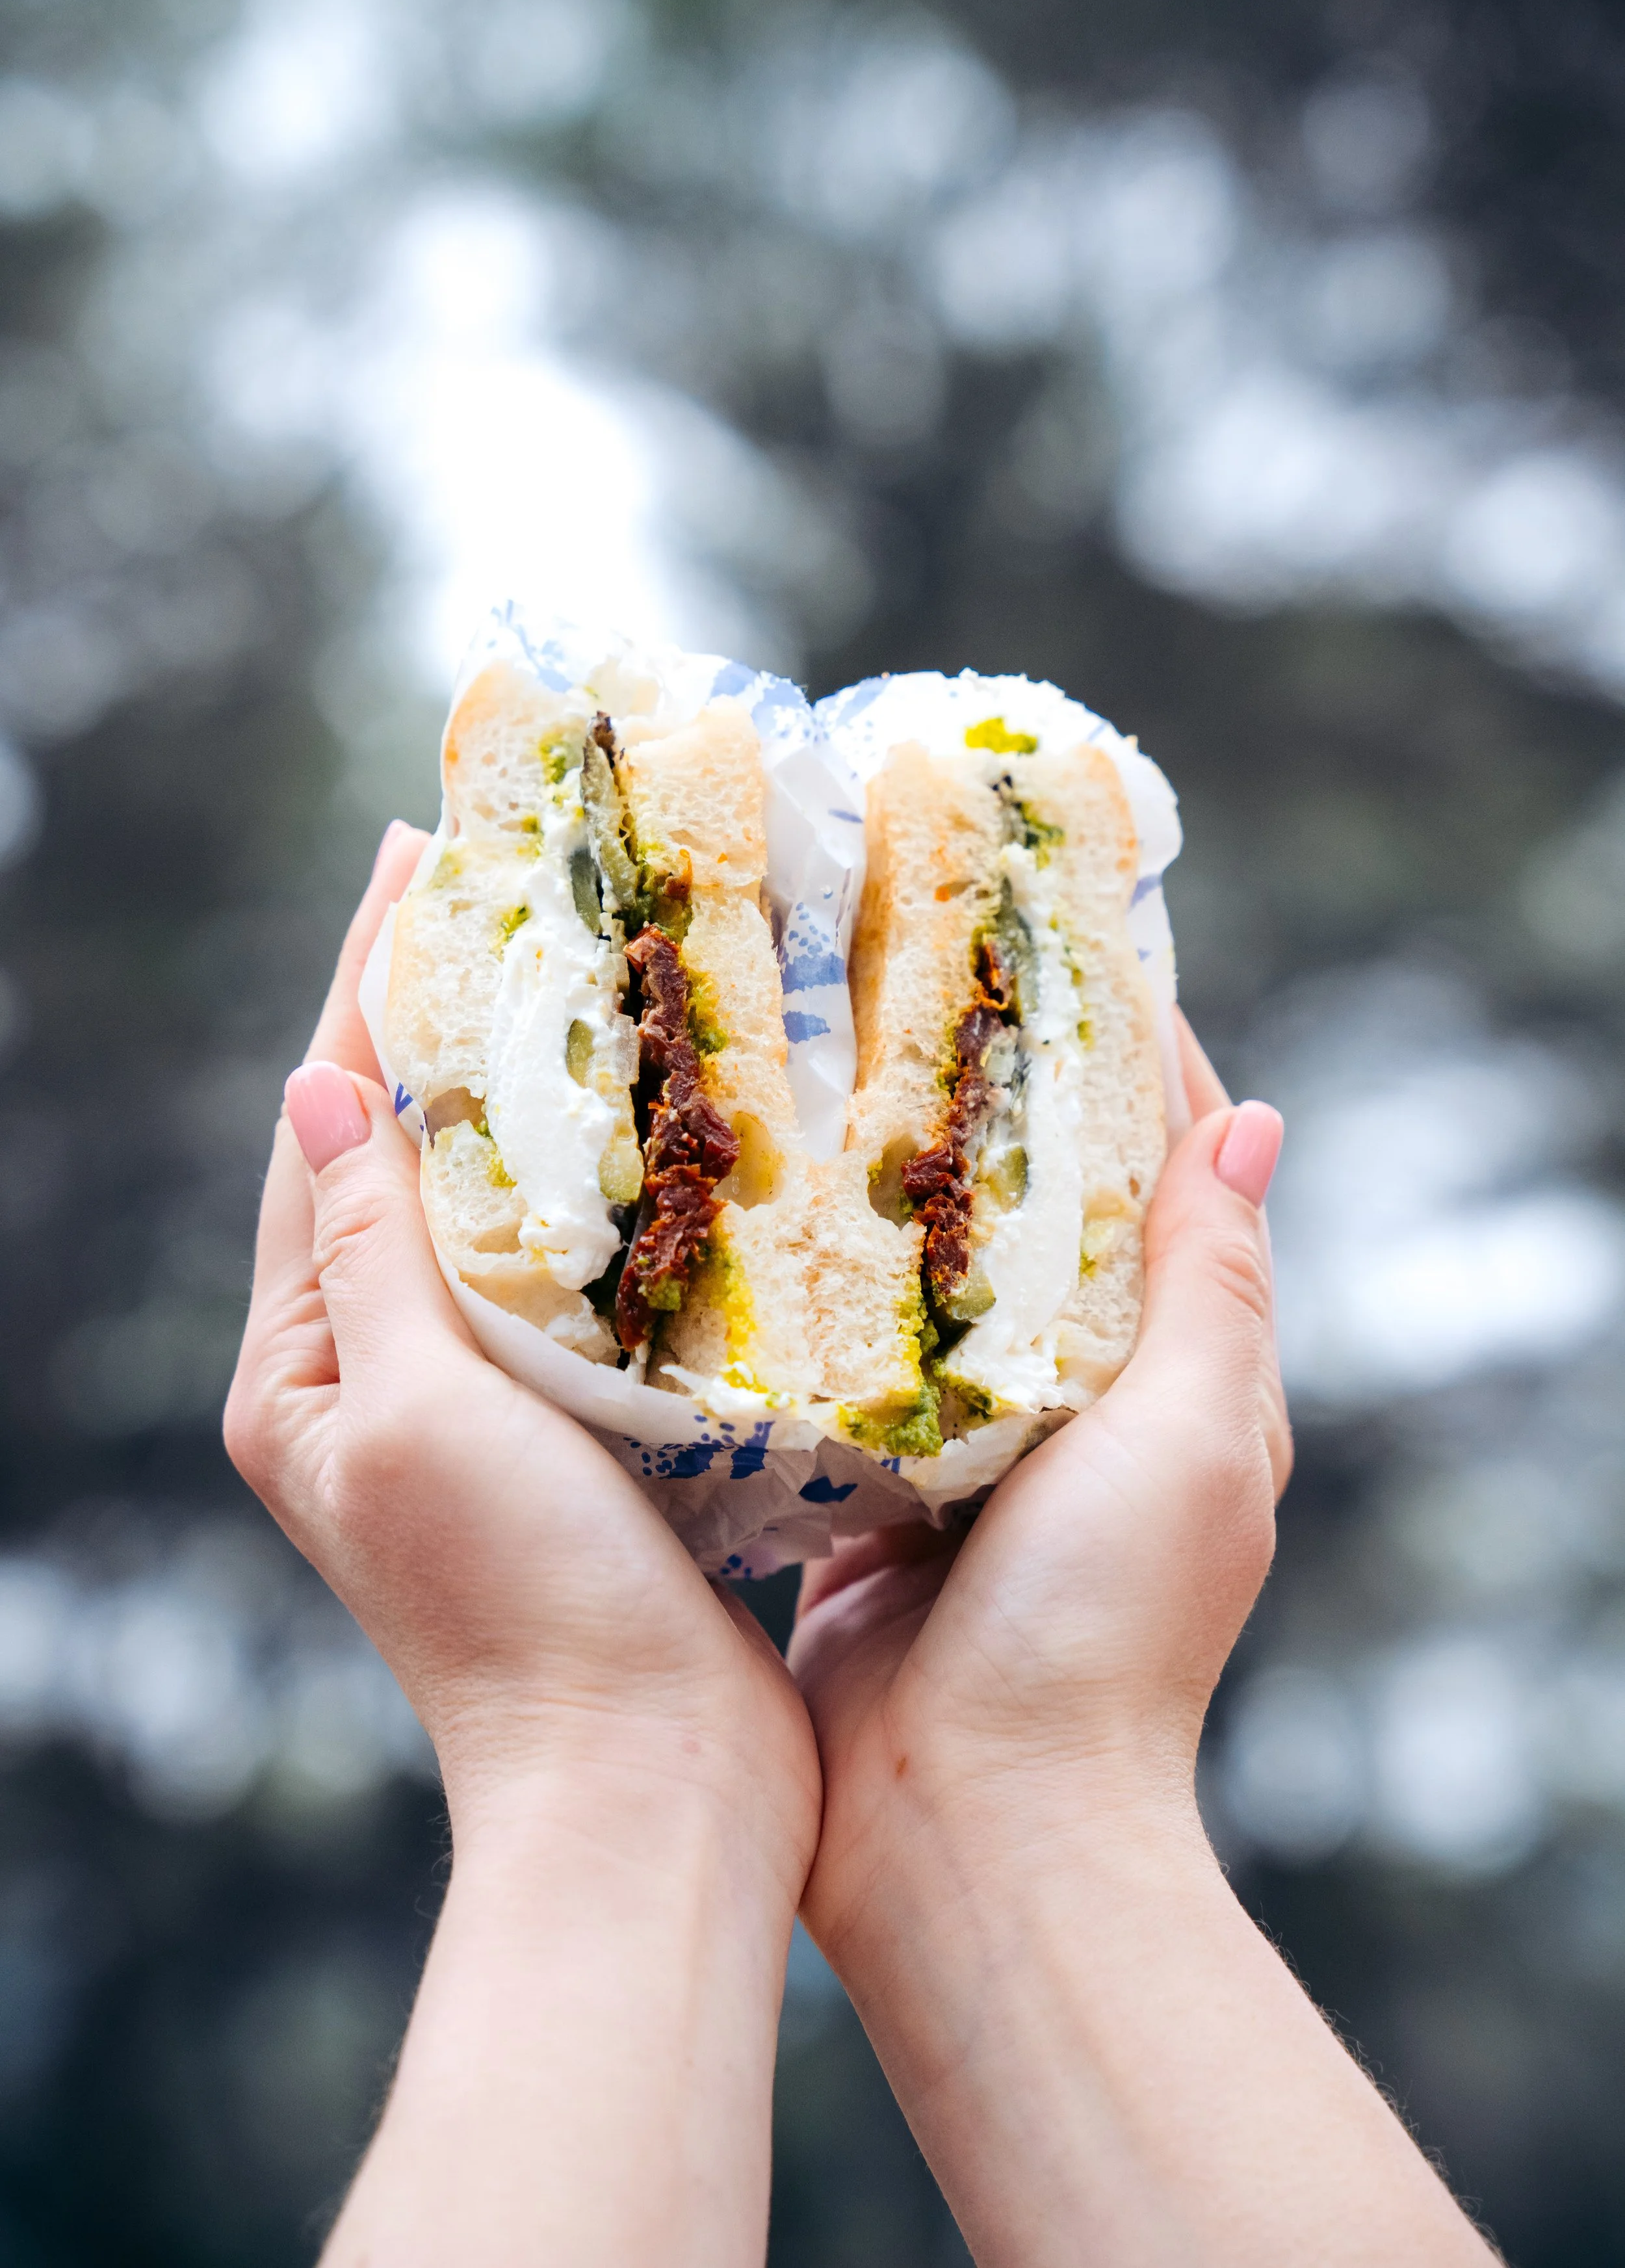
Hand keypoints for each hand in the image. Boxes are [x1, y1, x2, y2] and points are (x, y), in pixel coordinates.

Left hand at [226, 821, 817, 1872]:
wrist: (647, 1786)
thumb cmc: (521, 1609)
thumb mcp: (419, 1413)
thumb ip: (370, 1251)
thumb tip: (323, 1087)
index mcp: (308, 1368)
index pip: (327, 1128)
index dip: (369, 984)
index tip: (418, 852)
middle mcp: (373, 1378)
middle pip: (401, 1150)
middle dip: (441, 1015)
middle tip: (503, 879)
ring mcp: (472, 1405)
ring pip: (489, 1202)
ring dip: (527, 1088)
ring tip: (583, 969)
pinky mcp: (570, 1430)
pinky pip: (565, 1271)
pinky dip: (597, 1185)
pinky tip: (653, 1129)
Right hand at [788, 1025, 1494, 2267]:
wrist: (967, 1824)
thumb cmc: (1102, 1633)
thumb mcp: (1190, 1437)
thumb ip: (1211, 1285)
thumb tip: (1255, 1119)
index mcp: (1174, 1384)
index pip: (1165, 1186)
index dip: (1131, 1070)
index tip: (1062, 952)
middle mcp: (1071, 1409)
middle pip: (1036, 1220)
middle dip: (982, 1109)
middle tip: (902, 984)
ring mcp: (958, 1453)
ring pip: (921, 1284)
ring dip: (881, 1191)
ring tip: (808, 1065)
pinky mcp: (857, 1496)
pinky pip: (833, 1372)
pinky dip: (801, 1297)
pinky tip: (737, 1219)